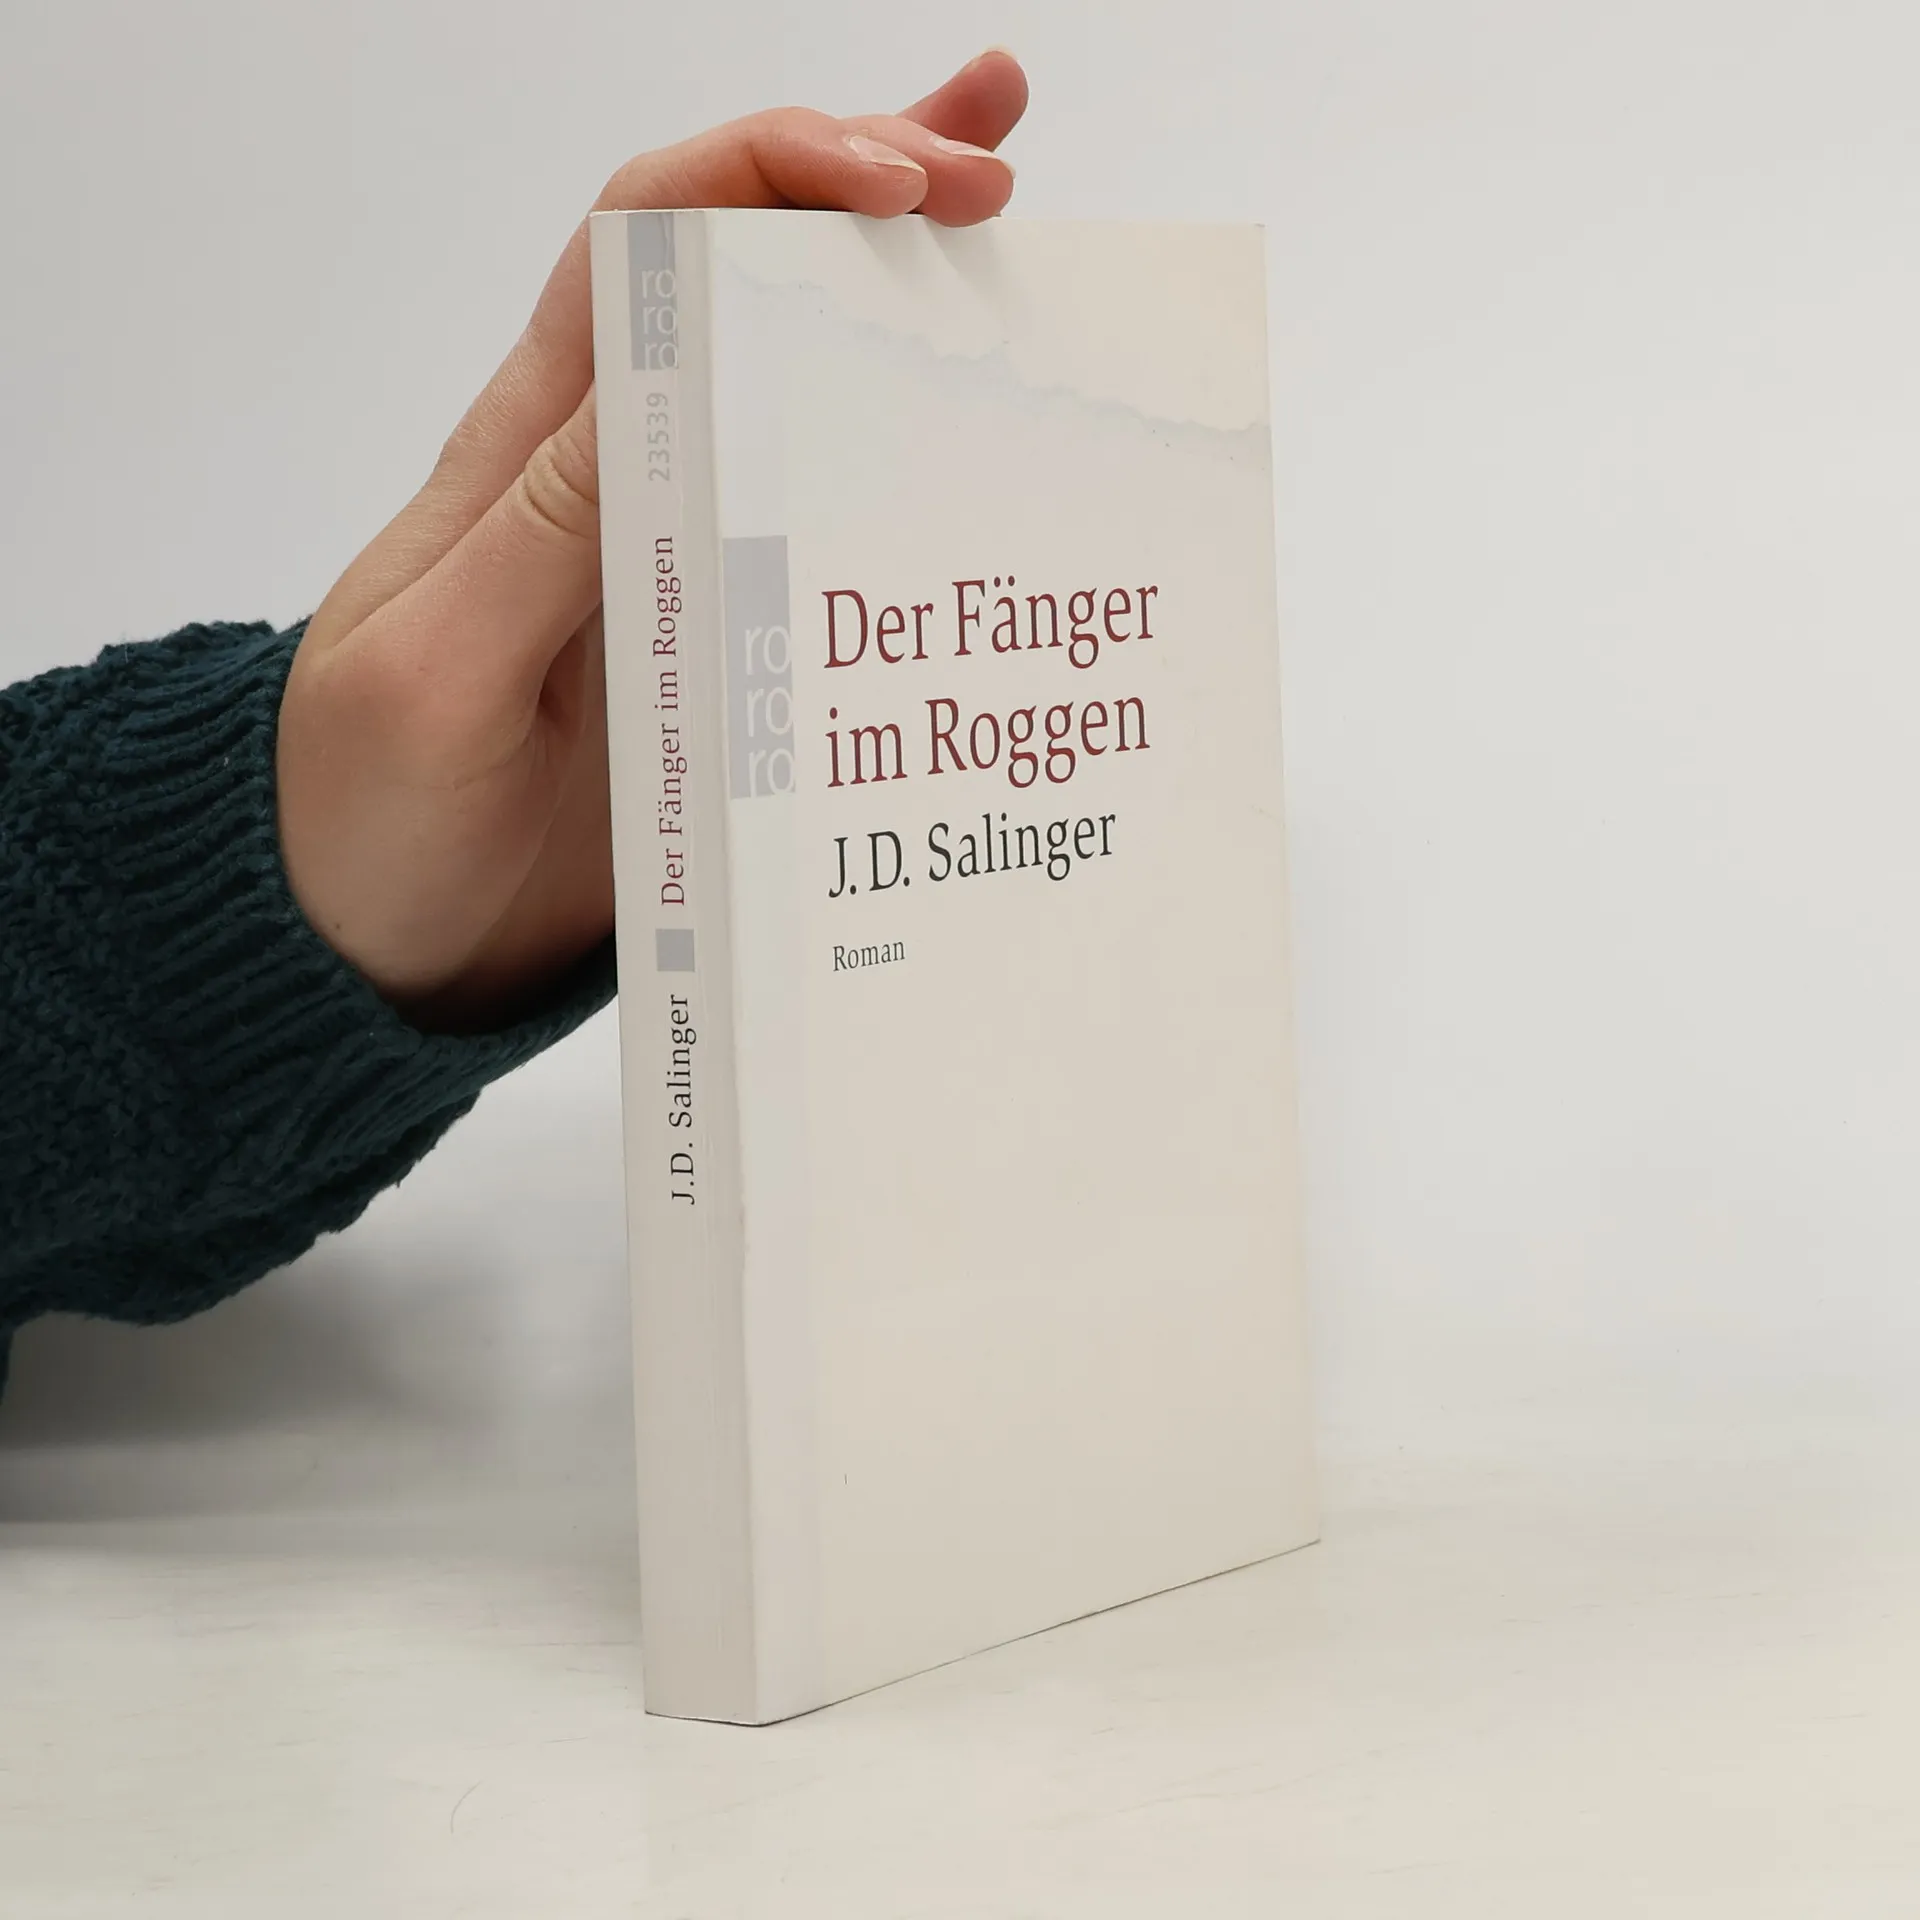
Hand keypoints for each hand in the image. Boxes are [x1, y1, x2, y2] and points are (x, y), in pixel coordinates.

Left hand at [278, 51, 1026, 1028]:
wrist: (375, 941)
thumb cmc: (367, 810)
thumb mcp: (438, 674)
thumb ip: (543, 539)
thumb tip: (666, 384)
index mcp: (530, 454)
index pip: (645, 245)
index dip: (766, 175)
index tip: (893, 178)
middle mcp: (613, 475)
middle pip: (735, 276)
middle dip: (862, 187)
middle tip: (991, 162)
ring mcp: (674, 554)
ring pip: (789, 383)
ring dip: (894, 293)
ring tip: (1014, 216)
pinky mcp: (713, 638)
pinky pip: (813, 522)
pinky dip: (898, 464)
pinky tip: (979, 442)